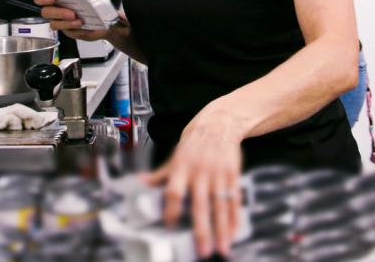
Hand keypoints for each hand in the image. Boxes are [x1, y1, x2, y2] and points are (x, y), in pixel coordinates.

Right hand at [33, 0, 122, 41]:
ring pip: (54, 24)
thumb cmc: (94, 5)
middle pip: (46, 12)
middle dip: (58, 12)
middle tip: (72, 13)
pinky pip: (68, 32)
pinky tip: (84, 27)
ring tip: (79, 22)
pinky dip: (76, 30)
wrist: (105, 20)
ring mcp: (61, 22)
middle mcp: (57, 10)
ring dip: (66, 23)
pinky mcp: (68, 31)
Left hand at [143, 103, 245, 258]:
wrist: (219, 124)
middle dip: (202, 230)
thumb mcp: (175, 157)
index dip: (171, 209)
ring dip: (221, 229)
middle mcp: (200, 172)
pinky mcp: (232, 175)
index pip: (174, 192)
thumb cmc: (193, 144)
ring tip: (222, 248)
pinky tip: (234, 232)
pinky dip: (235, 217)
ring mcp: (218, 174)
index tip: (170, 227)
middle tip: (203, 251)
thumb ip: (160, 174)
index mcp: (181, 168)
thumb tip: (140, 183)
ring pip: (220, 206)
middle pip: (201, 205)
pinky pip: (234, 199)